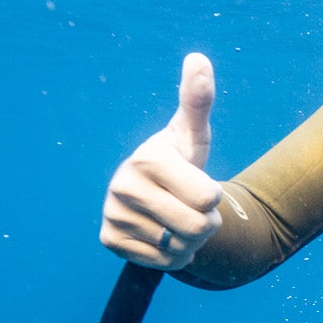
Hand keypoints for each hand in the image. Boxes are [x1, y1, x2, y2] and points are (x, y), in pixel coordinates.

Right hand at [99, 53, 221, 269]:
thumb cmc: (180, 160)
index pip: (209, 198)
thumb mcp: (192, 134)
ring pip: (180, 249)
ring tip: (176, 219)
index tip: (198, 184)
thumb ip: (198, 101)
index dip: (213, 197)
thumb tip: (198, 59)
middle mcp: (123, 186)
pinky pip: (162, 263)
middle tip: (192, 208)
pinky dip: (171, 256)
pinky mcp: (109, 240)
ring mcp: (113, 214)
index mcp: (148, 158)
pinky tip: (162, 235)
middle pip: (197, 228)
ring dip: (189, 241)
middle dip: (206, 224)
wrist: (151, 192)